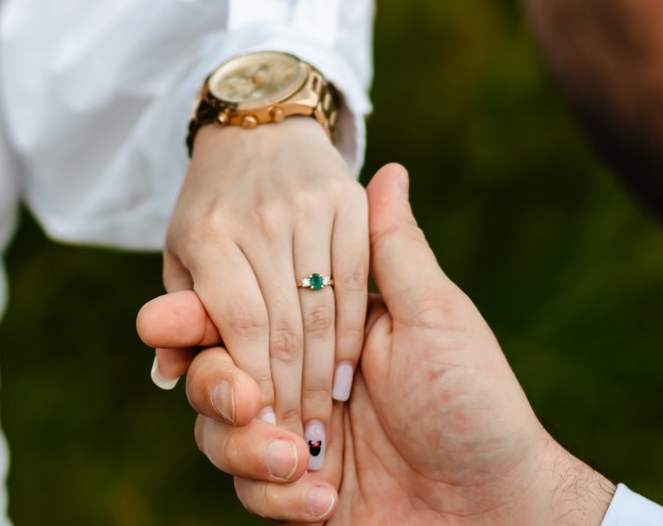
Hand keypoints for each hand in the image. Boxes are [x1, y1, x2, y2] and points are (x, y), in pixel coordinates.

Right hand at [142, 164, 616, 524]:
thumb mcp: (435, 318)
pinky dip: (274, 498)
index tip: (162, 315)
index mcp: (325, 334)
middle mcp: (301, 383)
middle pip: (212, 374)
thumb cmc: (476, 402)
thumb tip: (389, 170)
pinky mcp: (298, 499)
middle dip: (211, 383)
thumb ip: (392, 251)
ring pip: (218, 436)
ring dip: (243, 445)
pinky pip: (250, 494)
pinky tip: (321, 498)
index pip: (241, 314)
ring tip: (299, 456)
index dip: (192, 316)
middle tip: (242, 395)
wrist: (500, 507)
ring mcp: (296, 443)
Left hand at [162, 115, 368, 476]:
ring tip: (320, 420)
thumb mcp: (182, 252)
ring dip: (324, 375)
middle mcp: (260, 218)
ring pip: (325, 308)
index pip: (241, 324)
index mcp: (209, 234)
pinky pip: (358, 279)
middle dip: (292, 393)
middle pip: (285, 323)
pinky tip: (345, 372)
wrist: (258, 125)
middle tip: (297, 444)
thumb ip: (182, 316)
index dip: (255, 384)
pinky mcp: (346, 197)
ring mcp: (307, 204)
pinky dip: (353, 333)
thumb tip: (166, 378)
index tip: (261, 430)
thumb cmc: (212, 206)